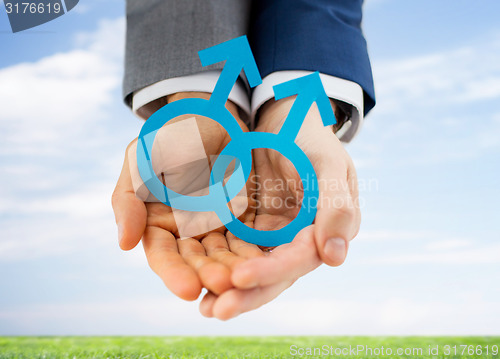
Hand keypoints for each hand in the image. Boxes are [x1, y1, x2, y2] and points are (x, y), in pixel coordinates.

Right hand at [111, 92, 264, 300]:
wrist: (206, 117)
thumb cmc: (167, 138)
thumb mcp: (140, 162)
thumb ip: (129, 200)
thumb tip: (125, 243)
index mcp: (157, 224)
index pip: (163, 255)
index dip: (174, 273)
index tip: (189, 290)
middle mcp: (186, 232)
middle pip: (196, 261)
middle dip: (209, 275)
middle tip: (224, 285)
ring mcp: (215, 226)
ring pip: (224, 255)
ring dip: (234, 270)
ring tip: (245, 280)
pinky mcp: (241, 217)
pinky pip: (247, 239)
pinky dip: (254, 252)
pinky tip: (263, 263)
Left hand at [200, 97, 360, 318]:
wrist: (285, 120)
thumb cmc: (310, 138)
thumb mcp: (328, 163)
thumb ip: (336, 205)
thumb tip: (334, 258)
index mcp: (325, 229)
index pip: (300, 258)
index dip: (272, 271)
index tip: (240, 278)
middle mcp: (300, 240)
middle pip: (274, 274)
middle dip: (247, 293)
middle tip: (216, 310)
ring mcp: (274, 235)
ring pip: (252, 268)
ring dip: (229, 289)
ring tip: (203, 307)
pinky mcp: (250, 227)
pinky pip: (234, 250)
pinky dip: (218, 266)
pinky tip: (196, 279)